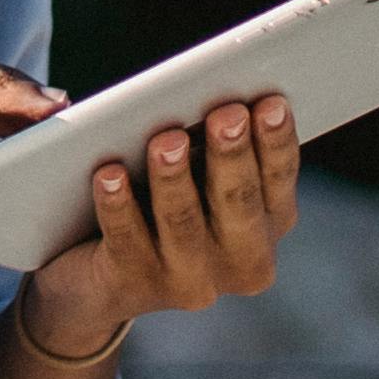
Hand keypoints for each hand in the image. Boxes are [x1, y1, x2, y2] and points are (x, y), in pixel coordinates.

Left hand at [12, 96, 297, 357]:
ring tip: (167, 140)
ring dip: (175, 178)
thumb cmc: (156, 195)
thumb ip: (200, 128)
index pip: (279, 179)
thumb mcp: (189, 165)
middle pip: (239, 203)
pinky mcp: (136, 285)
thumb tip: (171, 93)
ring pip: (183, 223)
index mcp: (268, 222)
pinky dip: (118, 205)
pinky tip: (108, 175)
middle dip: (233, 155)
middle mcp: (241, 260)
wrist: (99, 274)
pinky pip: (127, 240)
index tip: (272, 103)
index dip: (276, 141)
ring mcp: (190, 281)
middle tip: (227, 114)